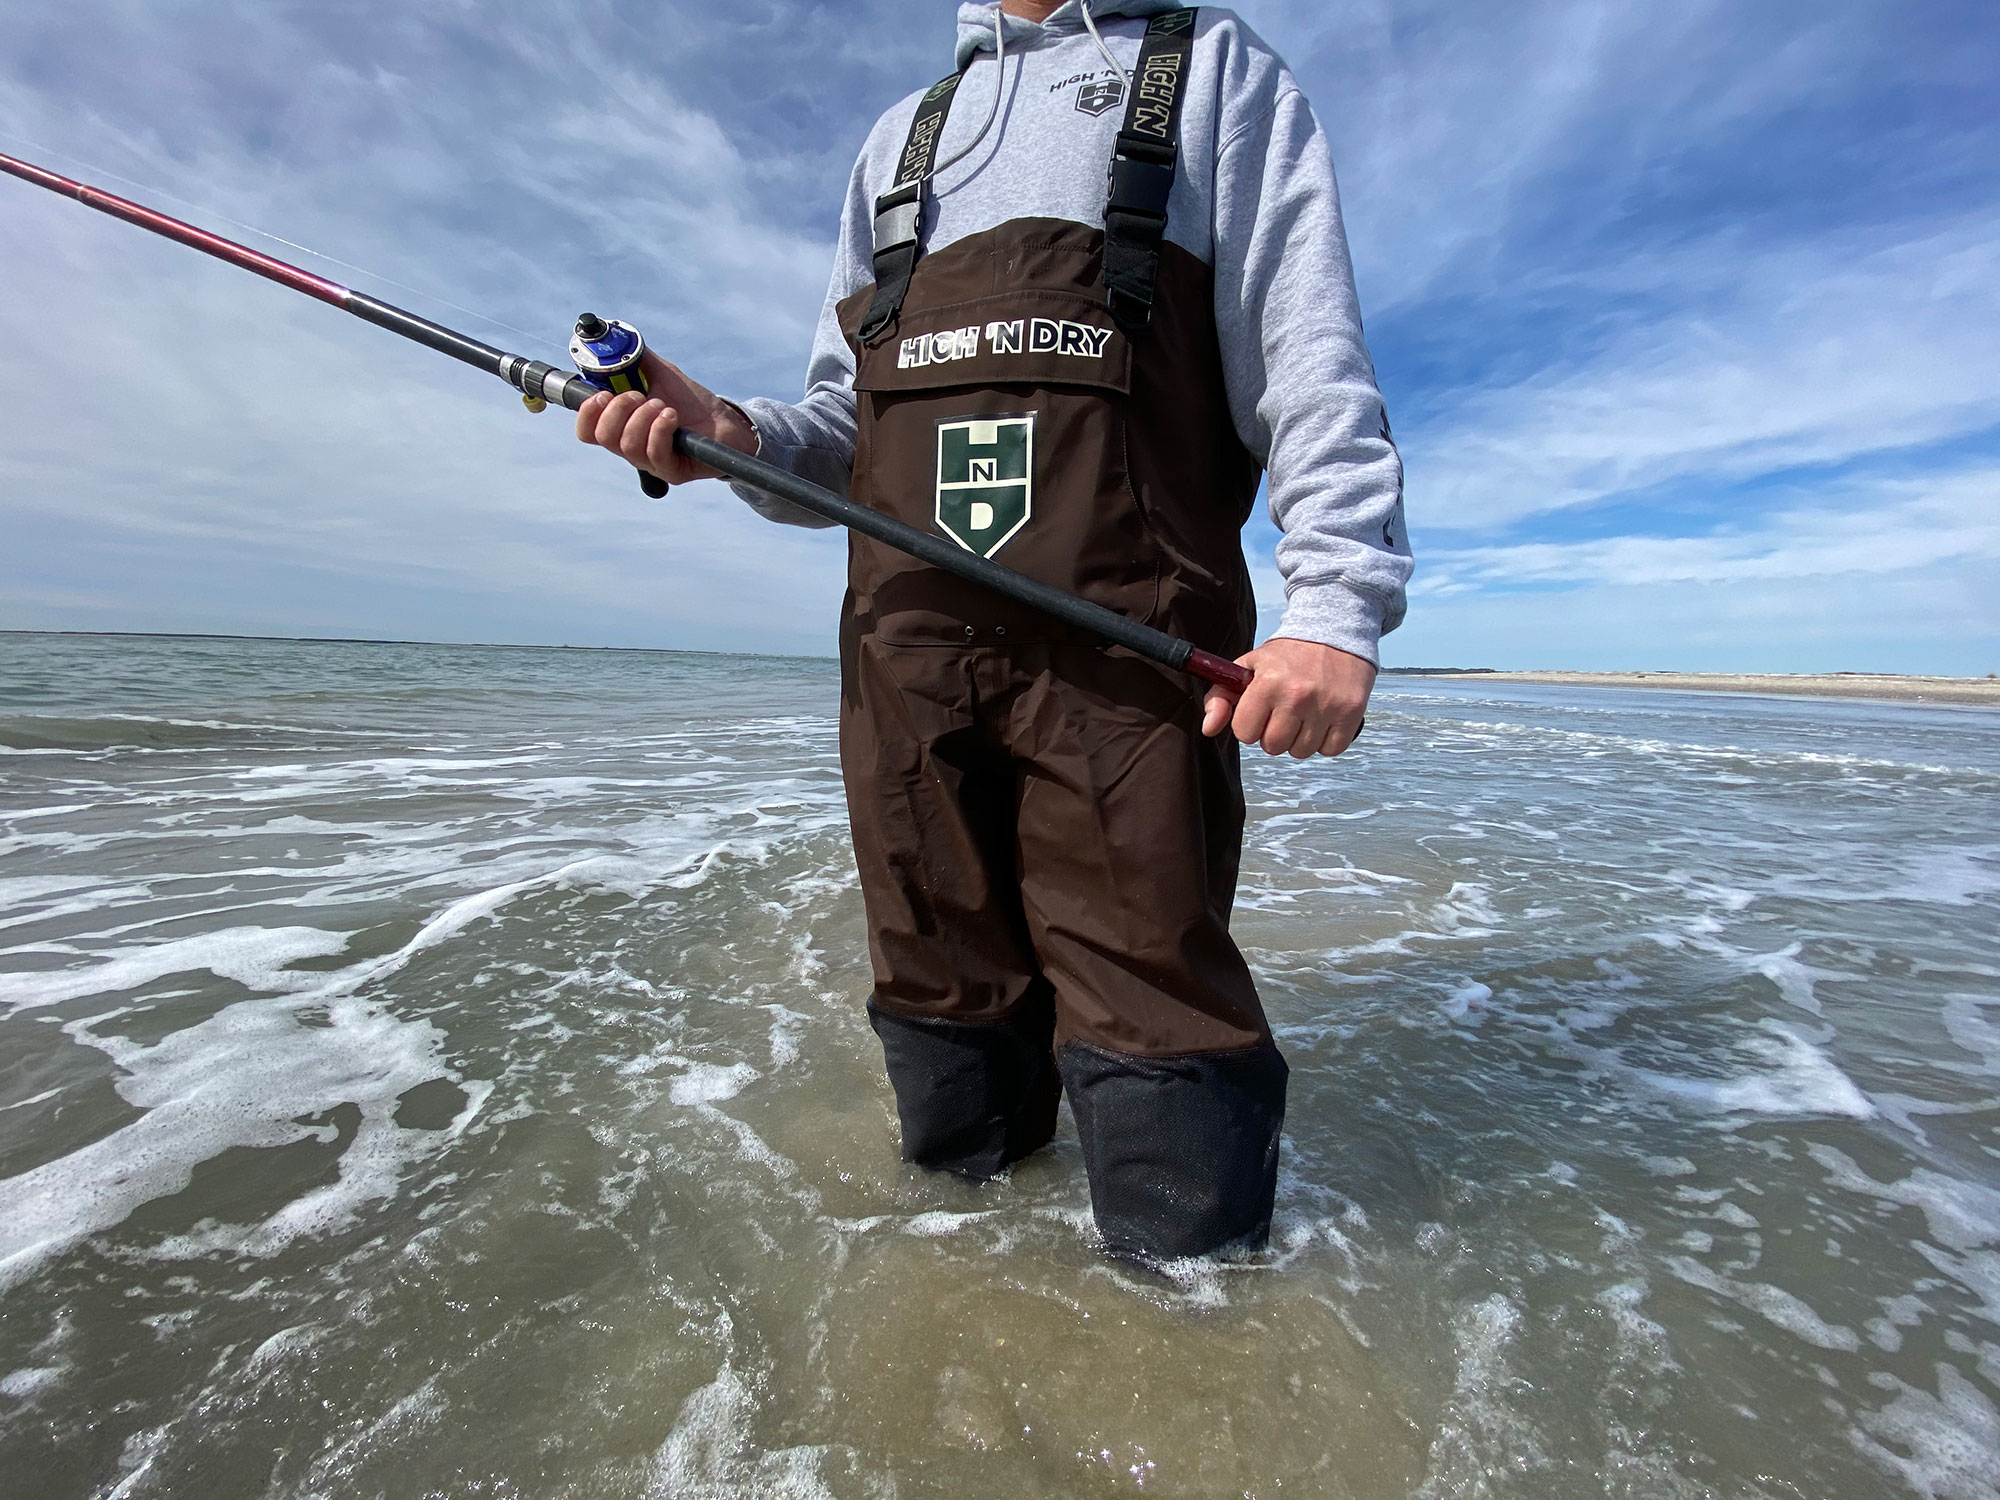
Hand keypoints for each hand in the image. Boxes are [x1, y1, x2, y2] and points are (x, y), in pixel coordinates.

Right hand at [573, 348, 756, 485]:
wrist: (725, 422)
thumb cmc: (691, 403)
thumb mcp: (661, 375)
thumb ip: (637, 359)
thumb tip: (618, 340)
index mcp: (622, 428)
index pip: (588, 431)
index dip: (587, 413)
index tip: (603, 393)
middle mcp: (631, 448)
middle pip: (603, 437)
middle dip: (618, 409)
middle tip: (639, 395)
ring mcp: (651, 463)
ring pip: (628, 445)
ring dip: (644, 417)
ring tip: (664, 406)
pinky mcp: (672, 472)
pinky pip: (655, 453)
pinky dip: (660, 429)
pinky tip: (673, 416)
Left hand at [1200, 637, 1374, 757]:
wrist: (1335, 632)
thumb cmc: (1288, 656)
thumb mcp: (1248, 667)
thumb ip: (1220, 697)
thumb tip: (1209, 729)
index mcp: (1267, 683)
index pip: (1245, 733)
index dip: (1249, 725)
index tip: (1259, 712)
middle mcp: (1297, 695)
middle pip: (1273, 747)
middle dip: (1274, 734)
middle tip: (1283, 713)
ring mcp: (1326, 705)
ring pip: (1301, 752)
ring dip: (1300, 739)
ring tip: (1304, 714)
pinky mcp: (1351, 712)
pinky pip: (1331, 750)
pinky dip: (1325, 741)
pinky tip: (1322, 719)